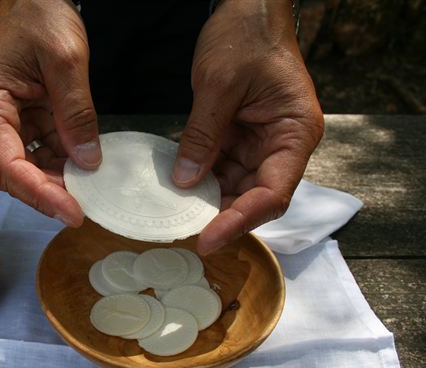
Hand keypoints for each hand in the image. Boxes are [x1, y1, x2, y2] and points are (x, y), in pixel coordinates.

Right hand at [0, 0, 101, 227]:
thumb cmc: (38, 13)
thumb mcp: (65, 59)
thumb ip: (76, 112)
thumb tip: (87, 160)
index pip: (6, 165)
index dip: (38, 194)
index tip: (71, 211)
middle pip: (13, 172)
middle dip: (48, 192)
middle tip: (85, 207)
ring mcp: (4, 119)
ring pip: (28, 165)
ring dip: (57, 179)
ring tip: (89, 188)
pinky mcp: (21, 117)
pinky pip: (39, 148)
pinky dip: (61, 159)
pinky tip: (83, 165)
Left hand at [172, 0, 324, 254]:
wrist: (248, 9)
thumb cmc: (246, 36)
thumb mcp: (218, 85)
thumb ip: (202, 135)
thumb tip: (185, 181)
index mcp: (294, 132)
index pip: (272, 192)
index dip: (241, 220)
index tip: (209, 239)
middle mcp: (283, 144)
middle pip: (256, 196)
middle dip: (223, 216)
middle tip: (188, 236)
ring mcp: (261, 143)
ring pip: (237, 187)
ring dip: (209, 201)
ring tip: (177, 217)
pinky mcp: (241, 138)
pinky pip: (222, 168)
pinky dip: (201, 180)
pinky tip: (178, 190)